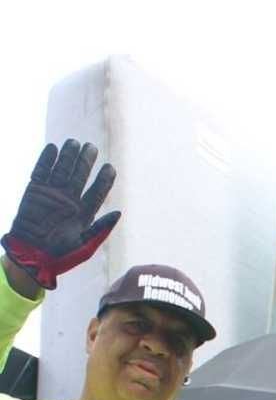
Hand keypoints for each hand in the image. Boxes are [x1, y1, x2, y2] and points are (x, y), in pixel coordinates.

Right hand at [2, 140, 119, 289]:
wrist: (31, 257)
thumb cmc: (60, 256)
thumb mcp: (85, 246)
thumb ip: (101, 229)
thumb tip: (118, 213)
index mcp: (84, 212)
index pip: (98, 191)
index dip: (104, 179)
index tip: (110, 168)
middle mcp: (70, 200)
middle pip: (80, 175)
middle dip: (86, 161)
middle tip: (91, 148)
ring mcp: (52, 194)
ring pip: (63, 169)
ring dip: (68, 156)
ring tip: (74, 143)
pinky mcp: (35, 191)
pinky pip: (41, 171)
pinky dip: (46, 160)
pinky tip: (53, 148)